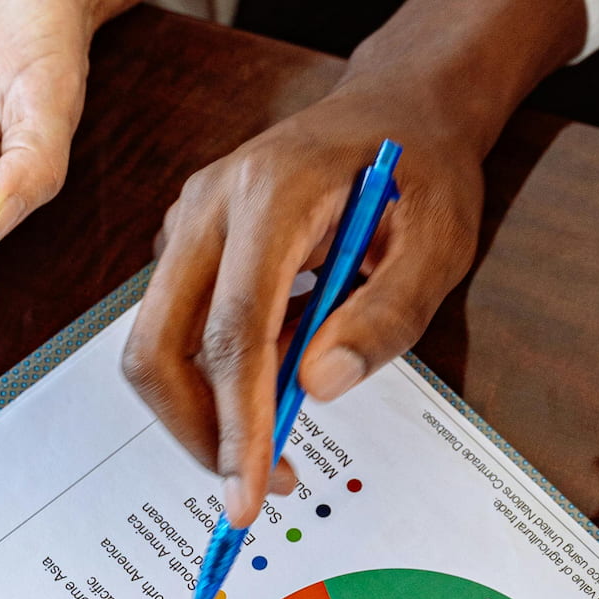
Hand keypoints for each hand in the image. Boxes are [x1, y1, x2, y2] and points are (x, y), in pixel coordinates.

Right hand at [121, 0, 587, 524]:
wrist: (398, 108)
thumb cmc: (422, 169)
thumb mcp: (440, 242)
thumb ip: (387, 314)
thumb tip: (320, 385)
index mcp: (269, 194)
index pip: (234, 330)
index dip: (236, 422)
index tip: (249, 490)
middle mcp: (208, 204)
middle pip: (159, 345)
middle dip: (196, 430)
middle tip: (255, 485)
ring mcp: (188, 221)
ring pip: (158, 343)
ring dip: (205, 409)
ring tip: (278, 438)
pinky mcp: (188, 242)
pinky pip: (178, 326)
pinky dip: (212, 376)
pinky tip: (274, 380)